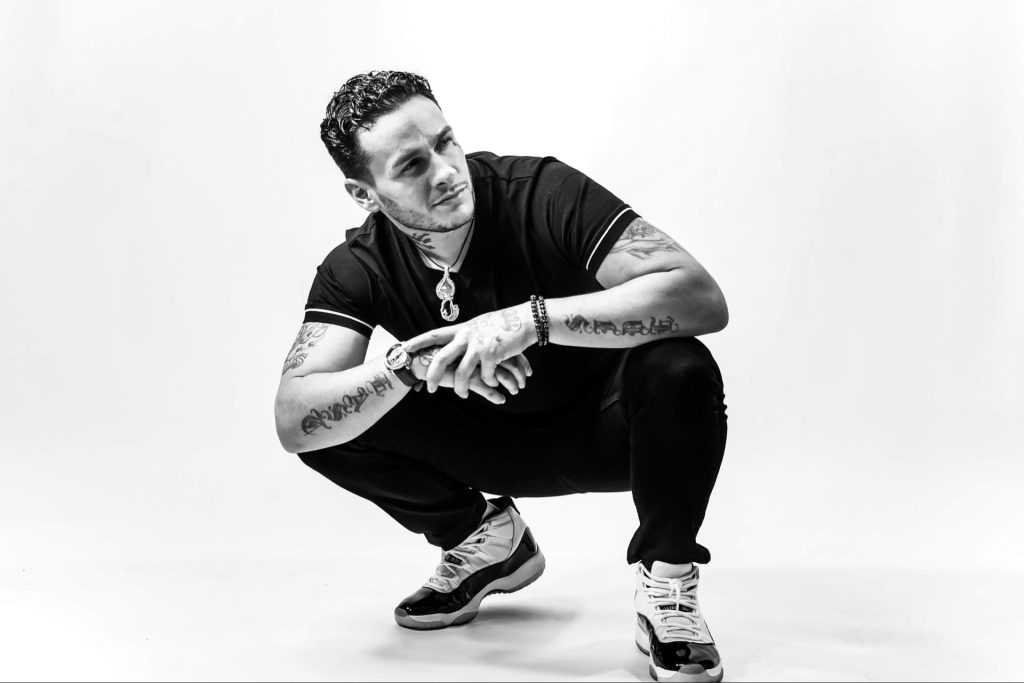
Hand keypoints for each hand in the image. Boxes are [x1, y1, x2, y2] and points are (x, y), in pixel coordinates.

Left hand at [405, 305, 535, 396]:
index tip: (403, 348)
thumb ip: (467, 335)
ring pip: (462, 373)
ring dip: (461, 388)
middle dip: (433, 375)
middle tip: (429, 389)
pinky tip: (493, 382)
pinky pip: (485, 375)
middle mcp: (467, 336)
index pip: (434, 335)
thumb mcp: (480, 326)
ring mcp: (479, 345)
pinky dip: (488, 382)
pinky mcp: (493, 354)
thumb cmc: (504, 325)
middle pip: (442, 358)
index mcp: (462, 329)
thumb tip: (456, 344)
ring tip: (463, 396)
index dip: (418, 342)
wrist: (526, 320)